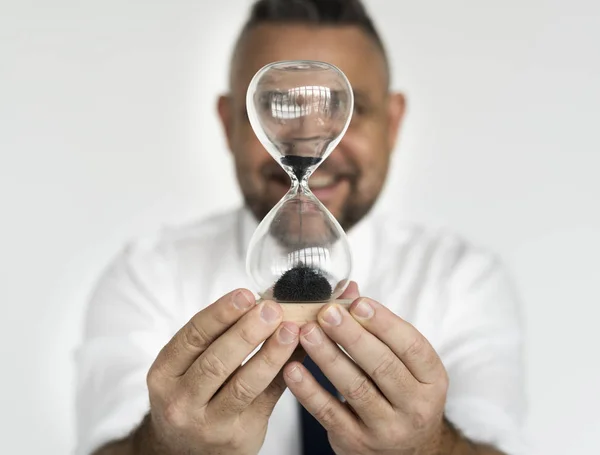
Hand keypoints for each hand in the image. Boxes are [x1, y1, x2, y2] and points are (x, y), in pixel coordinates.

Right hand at [143, 290, 299, 454]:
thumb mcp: (184, 368)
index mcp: (164, 375)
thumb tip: (258, 300)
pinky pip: (267, 399)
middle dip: (247, 331)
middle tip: (271, 309)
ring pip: (244, 384)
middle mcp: (182, 401)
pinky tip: (298, 353)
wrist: (184, 451)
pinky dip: (284, 373)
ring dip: (271, 353)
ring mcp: (210, 423)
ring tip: (291, 330)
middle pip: (217, 362)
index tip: (245, 295)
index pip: (192, 337)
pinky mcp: (240, 436)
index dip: (221, 313)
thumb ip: (215, 337)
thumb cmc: (189, 396)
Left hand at [283, 283, 450, 454]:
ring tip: (306, 332)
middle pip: (382, 366)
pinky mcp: (356, 443)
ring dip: (327, 357)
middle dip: (352, 336)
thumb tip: (348, 289)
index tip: (358, 303)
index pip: (412, 347)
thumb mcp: (404, 364)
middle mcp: (415, 407)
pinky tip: (292, 368)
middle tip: (327, 312)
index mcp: (432, 380)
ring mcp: (386, 429)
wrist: (406, 451)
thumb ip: (378, 328)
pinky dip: (309, 390)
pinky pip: (329, 413)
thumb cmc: (401, 394)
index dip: (385, 323)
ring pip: (355, 388)